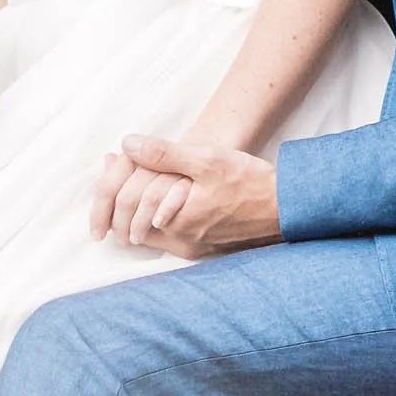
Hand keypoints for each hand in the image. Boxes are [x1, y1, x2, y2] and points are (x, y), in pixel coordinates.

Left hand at [90, 136, 279, 255]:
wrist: (286, 208)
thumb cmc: (250, 183)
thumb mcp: (207, 159)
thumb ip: (164, 153)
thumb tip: (127, 145)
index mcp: (174, 223)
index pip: (123, 209)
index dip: (109, 185)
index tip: (110, 161)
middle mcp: (180, 242)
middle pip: (129, 226)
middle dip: (116, 200)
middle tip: (112, 170)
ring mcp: (191, 249)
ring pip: (146, 233)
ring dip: (134, 209)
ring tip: (132, 181)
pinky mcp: (203, 249)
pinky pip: (166, 236)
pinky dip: (154, 216)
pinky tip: (159, 197)